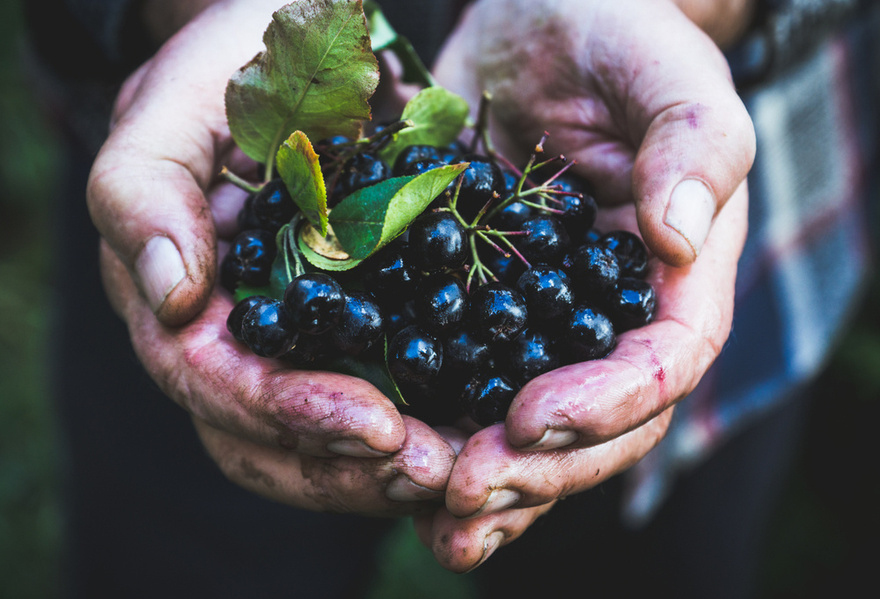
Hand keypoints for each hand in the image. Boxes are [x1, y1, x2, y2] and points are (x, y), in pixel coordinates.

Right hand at [88, 0, 455, 513]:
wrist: (315, 59)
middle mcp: (238, 342)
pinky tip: (480, 435)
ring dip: (393, 473)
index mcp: (184, 301)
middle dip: (350, 469)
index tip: (376, 426)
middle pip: (270, 443)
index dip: (287, 415)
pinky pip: (390, 405)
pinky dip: (429, 433)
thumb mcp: (180, 101)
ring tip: (465, 469)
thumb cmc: (238, 67)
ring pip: (327, 448)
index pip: (215, 385)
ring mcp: (301, 348)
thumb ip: (144, 186)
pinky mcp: (367, 336)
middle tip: (436, 471)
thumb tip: (168, 293)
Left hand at [421, 0, 754, 569]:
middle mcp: (609, 319)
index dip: (606, 405)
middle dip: (537, 468)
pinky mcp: (476, 312)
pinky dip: (438, 438)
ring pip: (529, 432)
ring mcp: (541, 325)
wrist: (539, 25)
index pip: (660, 366)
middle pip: (595, 426)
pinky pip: (463, 389)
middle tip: (465, 488)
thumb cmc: (618, 37)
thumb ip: (693, 147)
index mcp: (671, 279)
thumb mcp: (667, 72)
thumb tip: (676, 239)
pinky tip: (397, 474)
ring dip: (488, 484)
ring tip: (437, 515)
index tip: (533, 419)